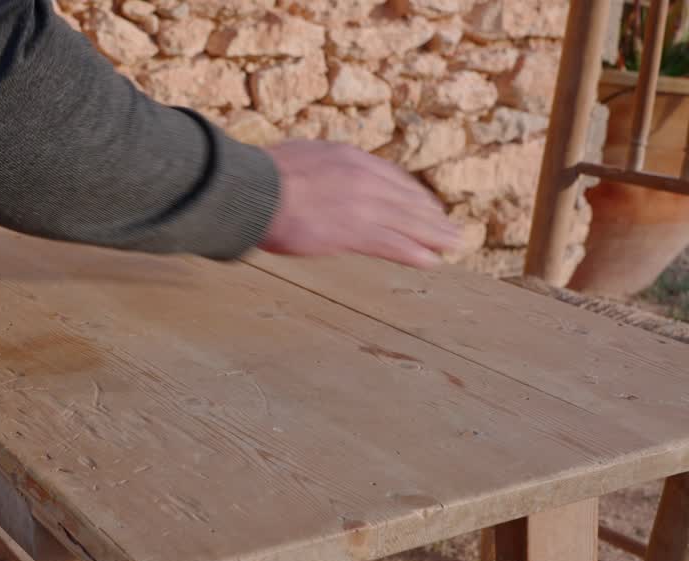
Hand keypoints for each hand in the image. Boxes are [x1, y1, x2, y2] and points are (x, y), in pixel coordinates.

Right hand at [261, 140, 460, 268]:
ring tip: (451, 244)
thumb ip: (314, 169)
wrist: (251, 189)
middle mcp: (363, 177)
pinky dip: (414, 252)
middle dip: (430, 215)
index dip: (411, 194)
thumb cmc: (258, 178)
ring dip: (432, 234)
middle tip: (448, 228)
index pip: (391, 176)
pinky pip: (393, 242)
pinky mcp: (353, 230)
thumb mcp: (295, 158)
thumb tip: (308, 178)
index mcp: (348, 156)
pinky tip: (430, 261)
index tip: (423, 205)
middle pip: (407, 198)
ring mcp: (361, 203)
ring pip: (408, 220)